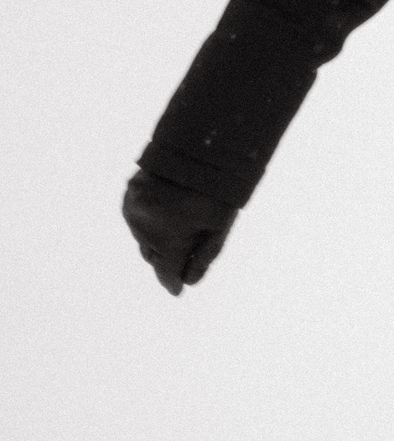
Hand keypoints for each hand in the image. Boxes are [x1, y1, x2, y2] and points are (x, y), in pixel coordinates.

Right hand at [123, 169, 237, 295]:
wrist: (199, 148)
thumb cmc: (217, 191)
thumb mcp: (219, 228)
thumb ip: (202, 258)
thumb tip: (187, 284)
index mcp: (167, 236)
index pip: (166, 270)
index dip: (173, 282)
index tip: (178, 292)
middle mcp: (144, 225)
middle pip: (154, 256)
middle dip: (169, 257)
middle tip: (189, 246)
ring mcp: (133, 209)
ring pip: (143, 238)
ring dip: (158, 239)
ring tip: (182, 221)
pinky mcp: (128, 194)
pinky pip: (137, 218)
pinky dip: (150, 221)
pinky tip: (168, 210)